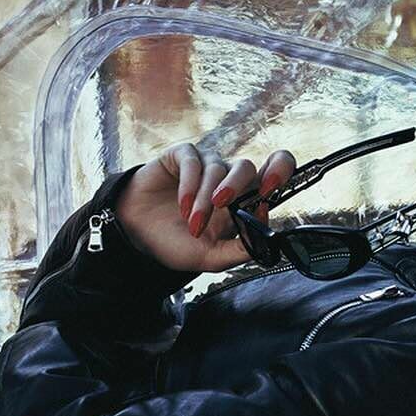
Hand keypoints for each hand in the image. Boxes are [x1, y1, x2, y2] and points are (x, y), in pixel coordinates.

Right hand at [114, 141, 297, 274]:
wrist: (137, 238)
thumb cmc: (176, 243)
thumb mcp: (211, 257)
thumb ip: (240, 250)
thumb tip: (266, 237)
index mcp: (241, 200)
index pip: (273, 172)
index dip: (279, 171)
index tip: (269, 190)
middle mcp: (227, 179)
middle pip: (246, 166)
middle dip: (236, 186)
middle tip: (223, 204)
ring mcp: (205, 166)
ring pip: (217, 169)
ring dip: (205, 200)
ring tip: (192, 224)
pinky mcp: (182, 157)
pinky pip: (194, 161)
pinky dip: (190, 185)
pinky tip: (182, 206)